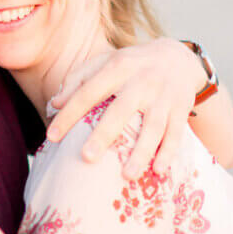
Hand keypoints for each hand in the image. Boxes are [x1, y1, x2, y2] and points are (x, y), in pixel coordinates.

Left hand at [47, 39, 206, 178]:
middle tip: (87, 158)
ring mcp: (163, 96)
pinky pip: (176, 133)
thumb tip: (54, 103)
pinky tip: (159, 171)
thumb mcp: (106, 61)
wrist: (178, 57)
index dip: (69, 114)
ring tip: (127, 176)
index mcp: (118, 67)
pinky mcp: (180, 109)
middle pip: (121, 110)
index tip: (52, 137)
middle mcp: (141, 81)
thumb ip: (78, 78)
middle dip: (104, 134)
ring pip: (153, 126)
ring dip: (141, 152)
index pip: (88, 92)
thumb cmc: (132, 64)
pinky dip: (169, 152)